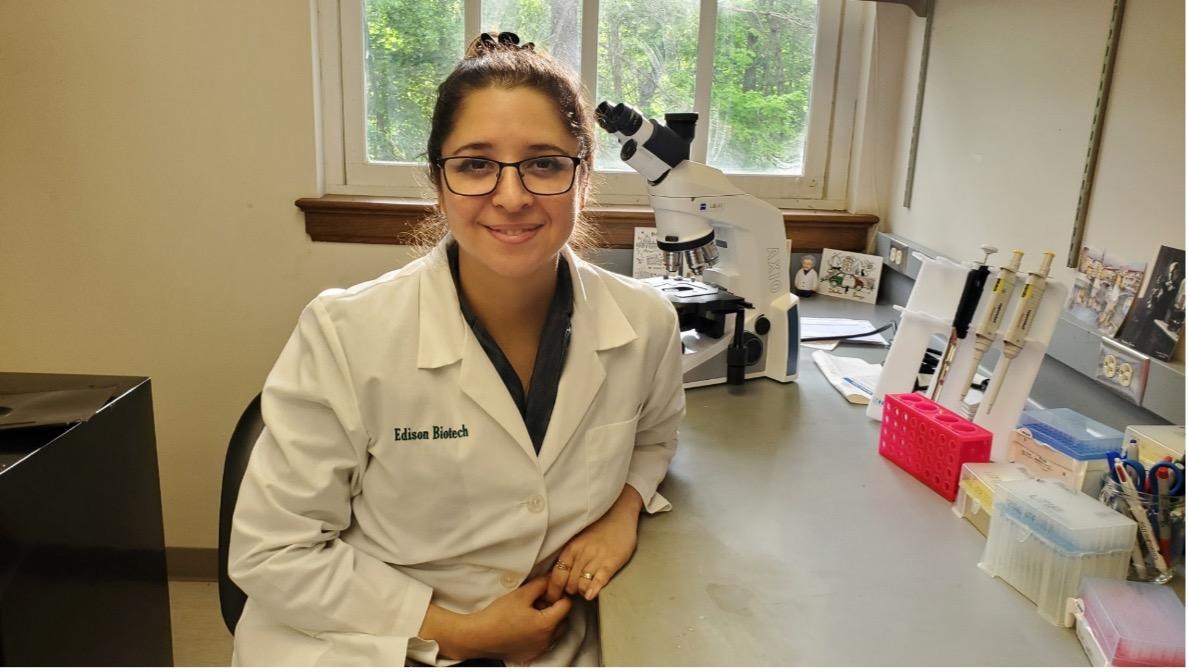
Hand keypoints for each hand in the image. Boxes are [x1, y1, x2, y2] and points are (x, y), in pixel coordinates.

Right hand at [461, 575, 571, 663]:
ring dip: (549, 620)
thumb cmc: (498, 615)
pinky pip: (543, 641)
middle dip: (555, 607)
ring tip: (531, 611)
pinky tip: (525, 624)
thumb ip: (540, 584)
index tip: (548, 589)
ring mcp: (540, 649)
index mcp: (547, 624)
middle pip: (563, 619)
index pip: (566, 605)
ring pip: (554, 631)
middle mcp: (547, 640)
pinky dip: (540, 632)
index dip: (559, 593)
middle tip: (539, 599)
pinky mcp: (531, 654)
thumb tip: (551, 578)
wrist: (479, 636)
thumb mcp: (521, 594)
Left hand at [546, 485, 642, 602]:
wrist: (619, 513)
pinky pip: (600, 579)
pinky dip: (594, 589)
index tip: (554, 598)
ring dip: (582, 591)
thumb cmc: (599, 528)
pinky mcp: (612, 561)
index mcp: (571, 548)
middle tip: (573, 593)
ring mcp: (597, 557)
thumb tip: (559, 576)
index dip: (553, 591)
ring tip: (585, 590)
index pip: (556, 576)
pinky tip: (590, 595)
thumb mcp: (578, 540)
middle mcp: (581, 553)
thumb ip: (570, 556)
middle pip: (569, 584)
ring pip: (582, 584)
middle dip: (570, 592)